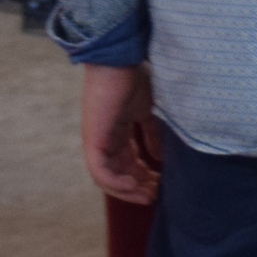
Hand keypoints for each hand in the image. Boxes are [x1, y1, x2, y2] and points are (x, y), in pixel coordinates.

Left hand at [81, 66, 163, 205]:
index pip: (128, 164)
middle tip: (158, 196)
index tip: (163, 185)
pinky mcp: (93, 141)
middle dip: (139, 188)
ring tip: (148, 195)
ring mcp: (96, 142)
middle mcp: (104, 141)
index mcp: (117, 133)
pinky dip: (117, 184)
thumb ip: (152, 135)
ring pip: (107, 179)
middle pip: (119, 175)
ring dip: (128, 191)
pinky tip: (135, 186)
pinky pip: (100, 172)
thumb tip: (158, 159)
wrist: (120, 61)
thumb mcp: (148, 111)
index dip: (145, 177)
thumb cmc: (133, 78)